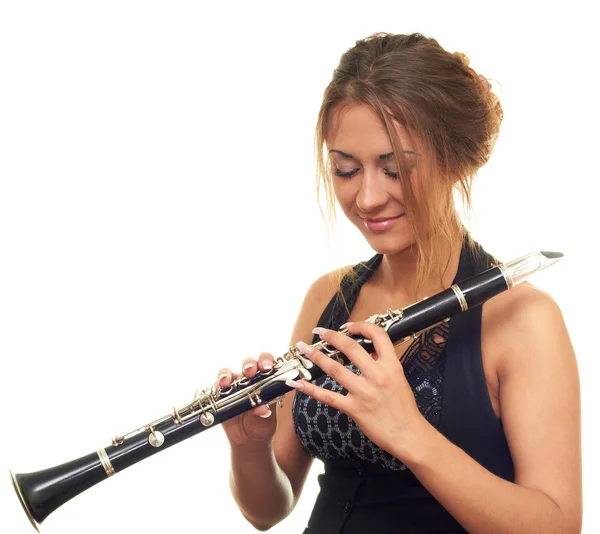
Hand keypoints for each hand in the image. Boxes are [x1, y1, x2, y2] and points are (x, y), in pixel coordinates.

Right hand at [218, 352, 277, 448]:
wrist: (248, 441)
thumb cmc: (261, 425)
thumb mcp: (266, 421)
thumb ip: (264, 413)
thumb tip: (263, 409)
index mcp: (265, 381)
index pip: (267, 364)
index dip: (266, 361)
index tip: (266, 368)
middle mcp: (249, 380)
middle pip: (248, 364)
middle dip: (248, 365)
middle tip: (249, 371)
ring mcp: (234, 386)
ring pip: (228, 373)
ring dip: (226, 374)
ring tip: (226, 382)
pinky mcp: (220, 396)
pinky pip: (215, 388)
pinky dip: (215, 388)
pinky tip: (217, 391)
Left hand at [287, 322, 425, 457]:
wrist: (408, 434)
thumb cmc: (404, 408)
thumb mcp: (398, 378)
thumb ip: (382, 364)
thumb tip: (366, 352)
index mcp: (391, 365)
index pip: (377, 335)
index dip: (361, 326)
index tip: (347, 326)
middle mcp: (377, 376)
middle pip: (350, 348)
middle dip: (332, 336)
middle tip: (319, 332)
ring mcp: (364, 392)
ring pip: (335, 369)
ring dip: (317, 357)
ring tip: (305, 349)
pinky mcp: (354, 409)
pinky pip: (328, 397)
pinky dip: (311, 389)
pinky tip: (299, 383)